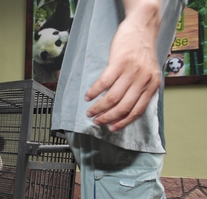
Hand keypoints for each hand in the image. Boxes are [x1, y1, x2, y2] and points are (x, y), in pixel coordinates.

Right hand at [85, 1, 160, 131]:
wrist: (142, 28)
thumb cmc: (142, 52)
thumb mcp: (148, 73)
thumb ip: (140, 89)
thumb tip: (124, 109)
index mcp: (152, 85)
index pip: (136, 110)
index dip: (122, 122)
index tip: (111, 128)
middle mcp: (143, 80)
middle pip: (122, 107)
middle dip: (107, 117)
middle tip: (97, 121)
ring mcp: (131, 71)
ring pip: (112, 97)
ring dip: (98, 107)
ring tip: (90, 111)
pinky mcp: (118, 62)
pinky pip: (104, 82)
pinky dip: (94, 92)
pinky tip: (88, 96)